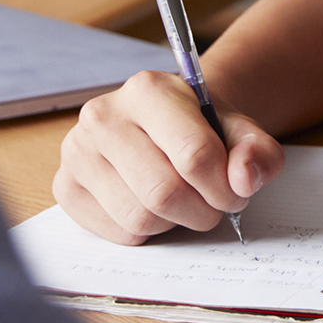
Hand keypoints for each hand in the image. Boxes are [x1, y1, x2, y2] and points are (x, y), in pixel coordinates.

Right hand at [53, 70, 284, 244]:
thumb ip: (257, 151)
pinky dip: (146, 232)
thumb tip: (243, 179)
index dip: (225, 188)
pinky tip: (151, 204)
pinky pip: (116, 232)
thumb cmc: (201, 128)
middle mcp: (103, 115)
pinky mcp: (66, 187)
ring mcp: (76, 151)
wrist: (164, 124)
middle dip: (202, 211)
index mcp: (148, 90)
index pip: (194, 155)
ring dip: (175, 222)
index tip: (236, 192)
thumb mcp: (239, 130)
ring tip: (183, 201)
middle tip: (213, 204)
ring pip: (139, 218)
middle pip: (164, 192)